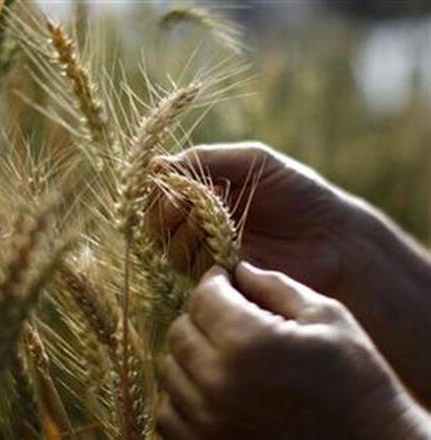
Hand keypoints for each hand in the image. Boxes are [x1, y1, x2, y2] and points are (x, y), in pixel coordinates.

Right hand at [146, 142, 360, 295]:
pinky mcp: (219, 280)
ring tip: (211, 223)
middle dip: (164, 213)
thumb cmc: (298, 192)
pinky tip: (221, 244)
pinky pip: (191, 269)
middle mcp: (198, 222)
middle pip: (157, 222)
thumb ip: (205, 159)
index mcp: (203, 191)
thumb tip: (155, 164)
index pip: (161, 189)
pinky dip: (198, 254)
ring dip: (183, 233)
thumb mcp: (252, 161)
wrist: (334, 238)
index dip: (158, 189)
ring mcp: (207, 253)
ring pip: (170, 247)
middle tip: (184, 205)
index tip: (169, 184)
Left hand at [156, 263, 428, 438]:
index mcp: (248, 342)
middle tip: (231, 320)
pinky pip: (168, 412)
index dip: (216, 282)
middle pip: (180, 331)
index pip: (203, 295)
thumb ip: (274, 286)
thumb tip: (238, 269)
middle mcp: (217, 383)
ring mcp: (206, 422)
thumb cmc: (355, 382)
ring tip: (228, 358)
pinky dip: (185, 398)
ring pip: (169, 369)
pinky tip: (217, 391)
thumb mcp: (326, 317)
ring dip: (192, 357)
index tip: (228, 283)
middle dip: (203, 317)